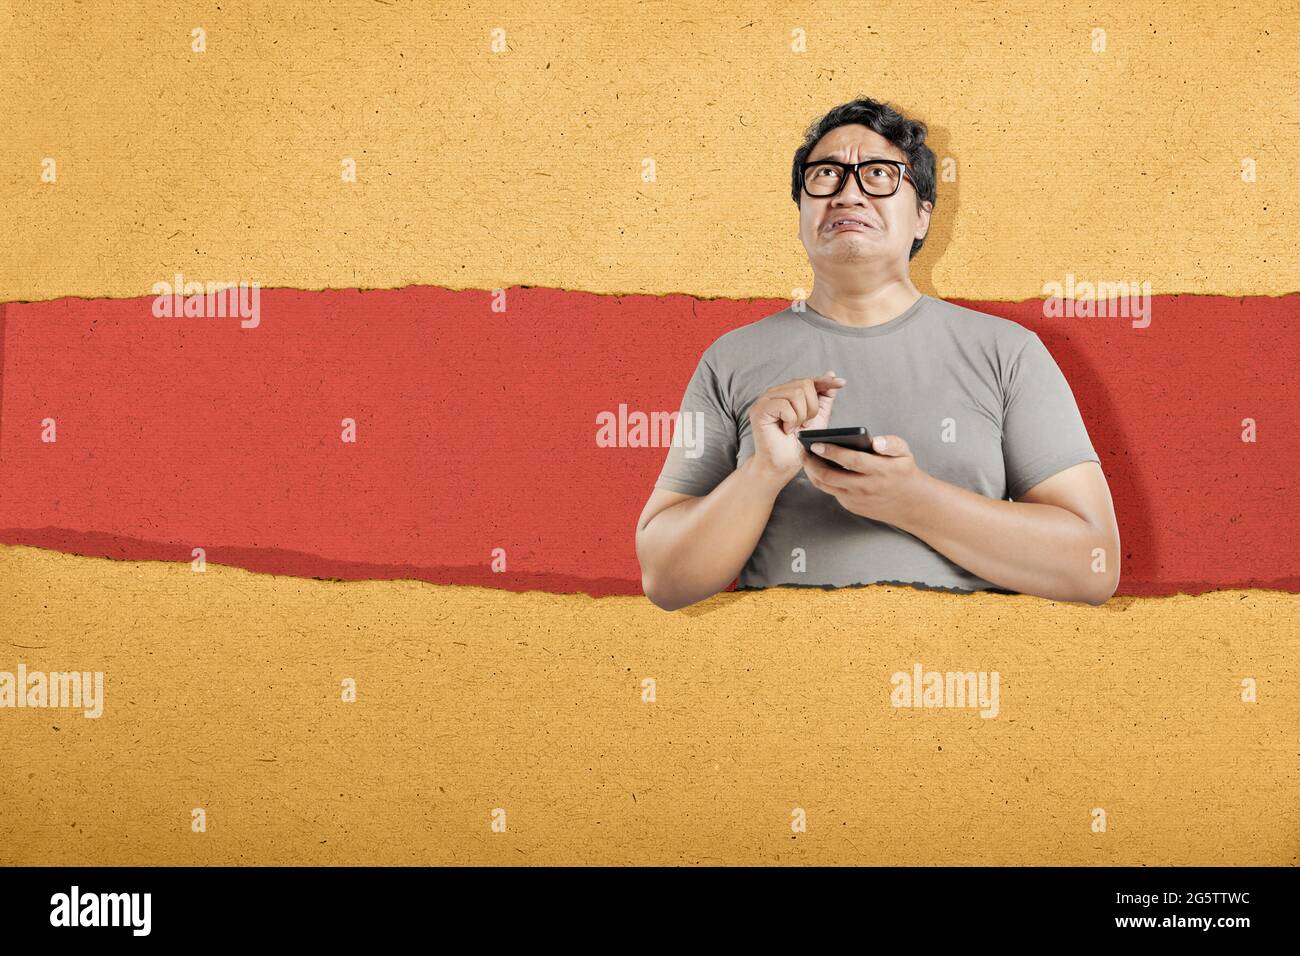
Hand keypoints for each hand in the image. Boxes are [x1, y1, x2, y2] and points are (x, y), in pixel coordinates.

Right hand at [748, 370, 845, 483]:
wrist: (783, 465)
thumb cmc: (797, 444)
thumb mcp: (817, 419)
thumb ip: (824, 398)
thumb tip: (831, 374)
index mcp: (787, 392)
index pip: (809, 380)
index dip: (826, 381)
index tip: (842, 383)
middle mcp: (775, 392)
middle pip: (805, 384)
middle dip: (812, 407)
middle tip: (804, 424)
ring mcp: (765, 400)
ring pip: (796, 394)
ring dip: (801, 415)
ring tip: (794, 428)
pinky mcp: (759, 410)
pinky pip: (784, 405)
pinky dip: (791, 420)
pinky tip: (786, 430)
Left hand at [802, 433, 928, 525]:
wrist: (910, 504)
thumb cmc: (904, 472)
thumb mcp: (905, 453)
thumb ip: (891, 443)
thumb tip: (876, 442)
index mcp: (880, 471)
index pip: (851, 460)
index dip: (831, 452)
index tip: (816, 443)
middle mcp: (866, 487)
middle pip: (830, 476)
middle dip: (812, 463)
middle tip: (803, 450)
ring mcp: (856, 499)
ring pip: (826, 486)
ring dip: (812, 472)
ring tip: (806, 458)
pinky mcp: (851, 506)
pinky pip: (832, 492)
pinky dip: (822, 480)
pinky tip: (816, 468)